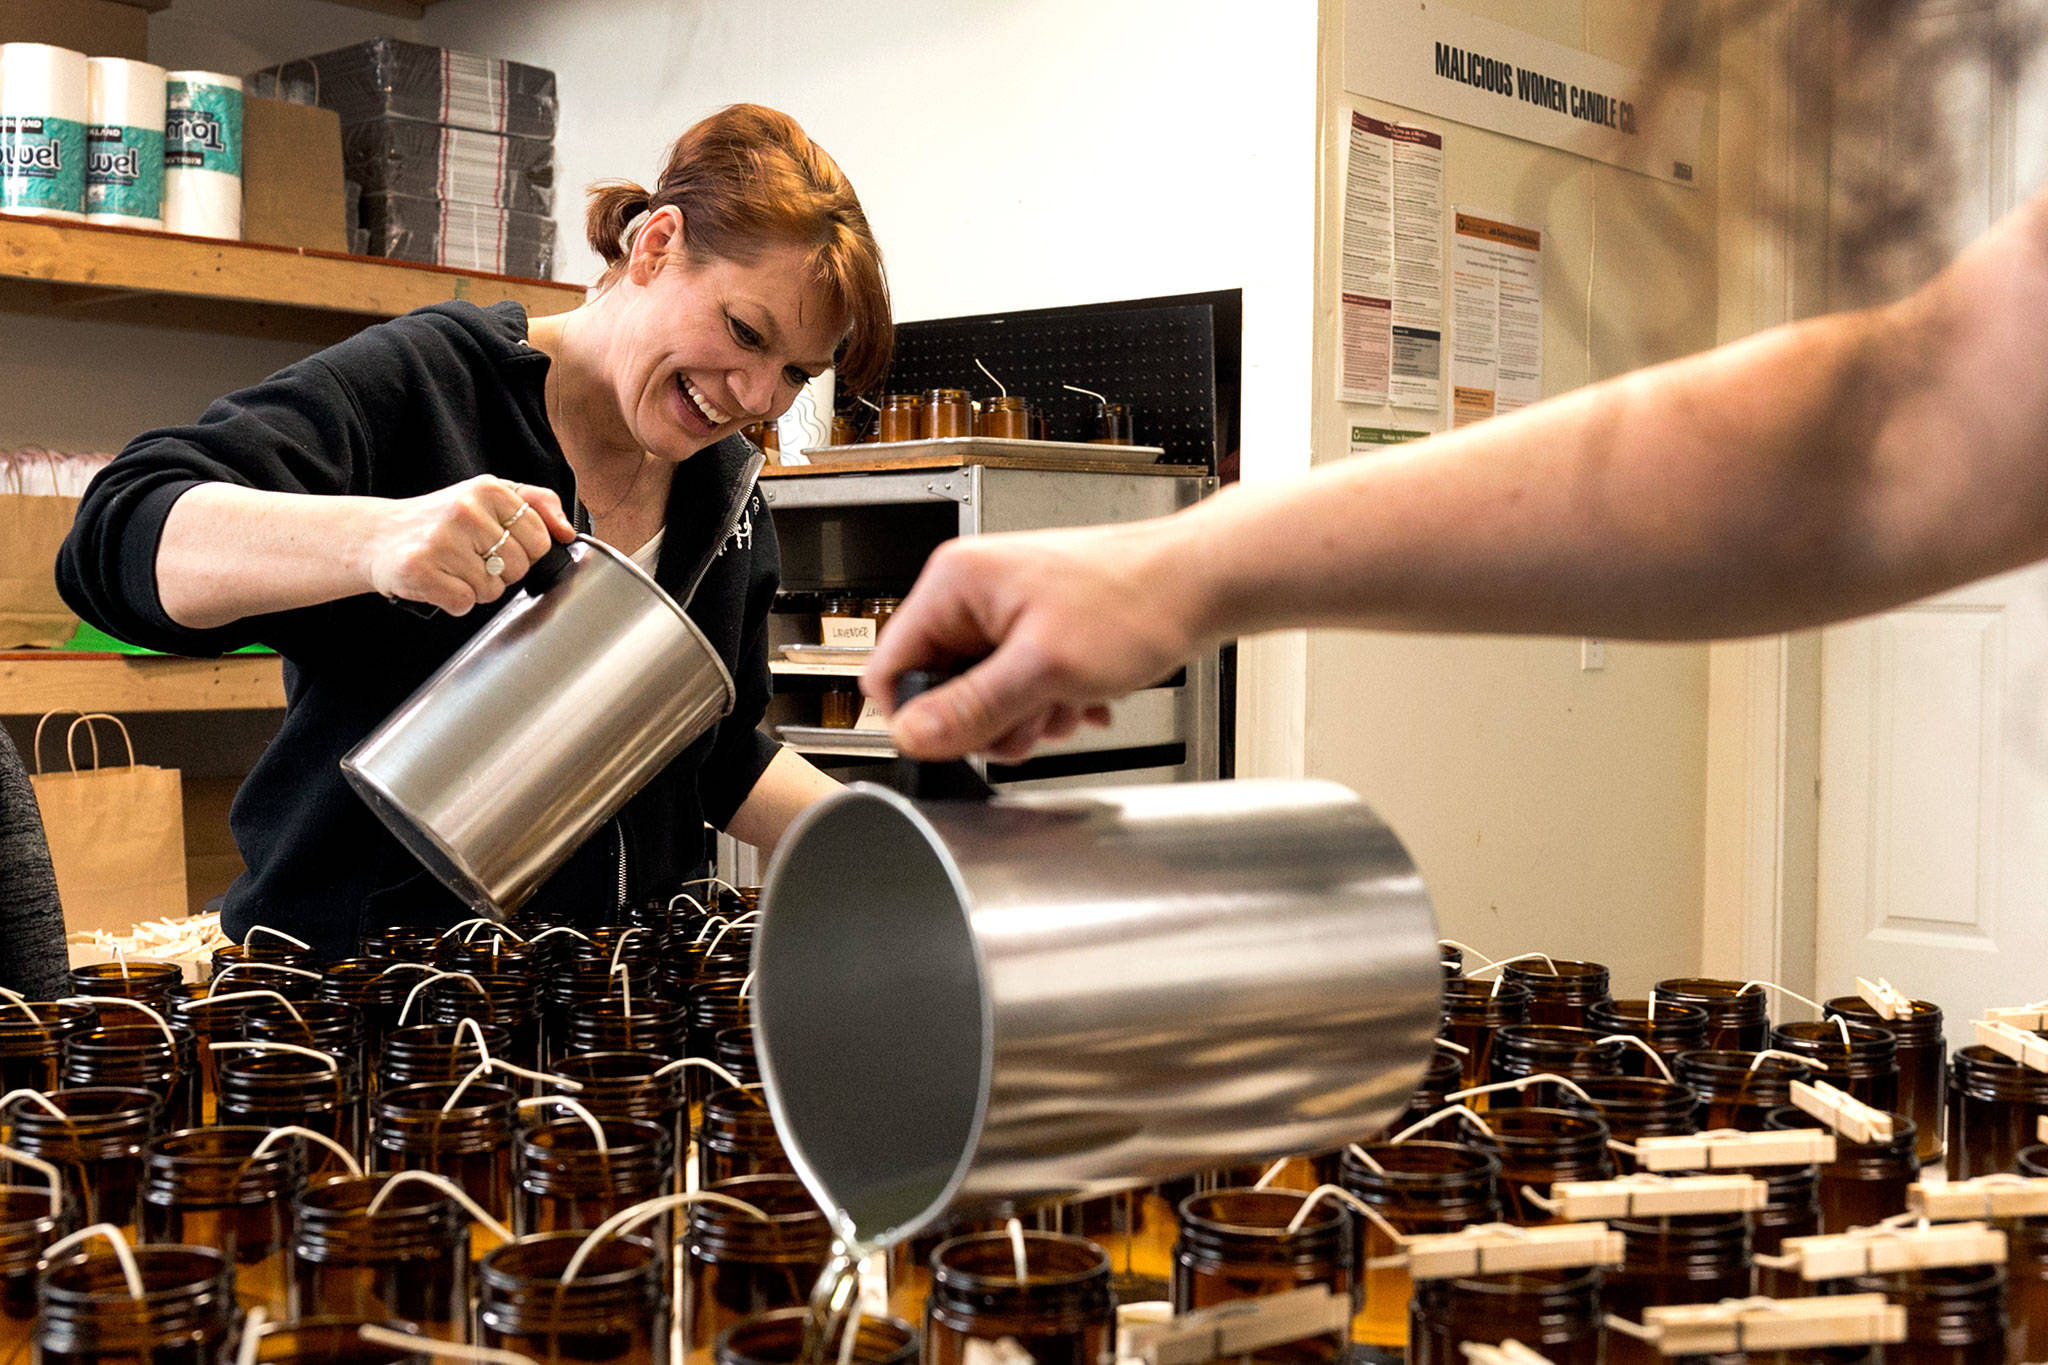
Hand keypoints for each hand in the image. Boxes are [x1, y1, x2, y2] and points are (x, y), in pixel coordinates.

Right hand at [360, 476, 575, 614]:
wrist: (379, 536)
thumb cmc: (440, 521)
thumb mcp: (488, 497)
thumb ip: (537, 503)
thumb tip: (567, 531)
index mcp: (488, 489)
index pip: (540, 539)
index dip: (523, 551)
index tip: (497, 544)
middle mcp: (464, 511)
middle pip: (518, 568)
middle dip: (500, 573)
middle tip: (470, 558)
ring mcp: (441, 541)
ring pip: (492, 590)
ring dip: (475, 588)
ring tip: (452, 569)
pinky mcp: (420, 570)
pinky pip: (464, 603)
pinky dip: (454, 601)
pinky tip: (439, 582)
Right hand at [862, 519, 1203, 760]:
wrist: (1201, 584)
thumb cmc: (1136, 602)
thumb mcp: (1044, 669)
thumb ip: (971, 707)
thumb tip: (910, 735)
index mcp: (955, 584)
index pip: (891, 665)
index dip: (916, 714)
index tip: (955, 739)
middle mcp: (973, 592)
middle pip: (939, 686)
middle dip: (984, 719)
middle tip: (1029, 719)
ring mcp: (1006, 611)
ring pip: (982, 693)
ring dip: (1023, 716)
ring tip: (1065, 704)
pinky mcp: (1036, 630)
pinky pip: (1016, 685)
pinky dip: (1046, 703)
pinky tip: (1081, 699)